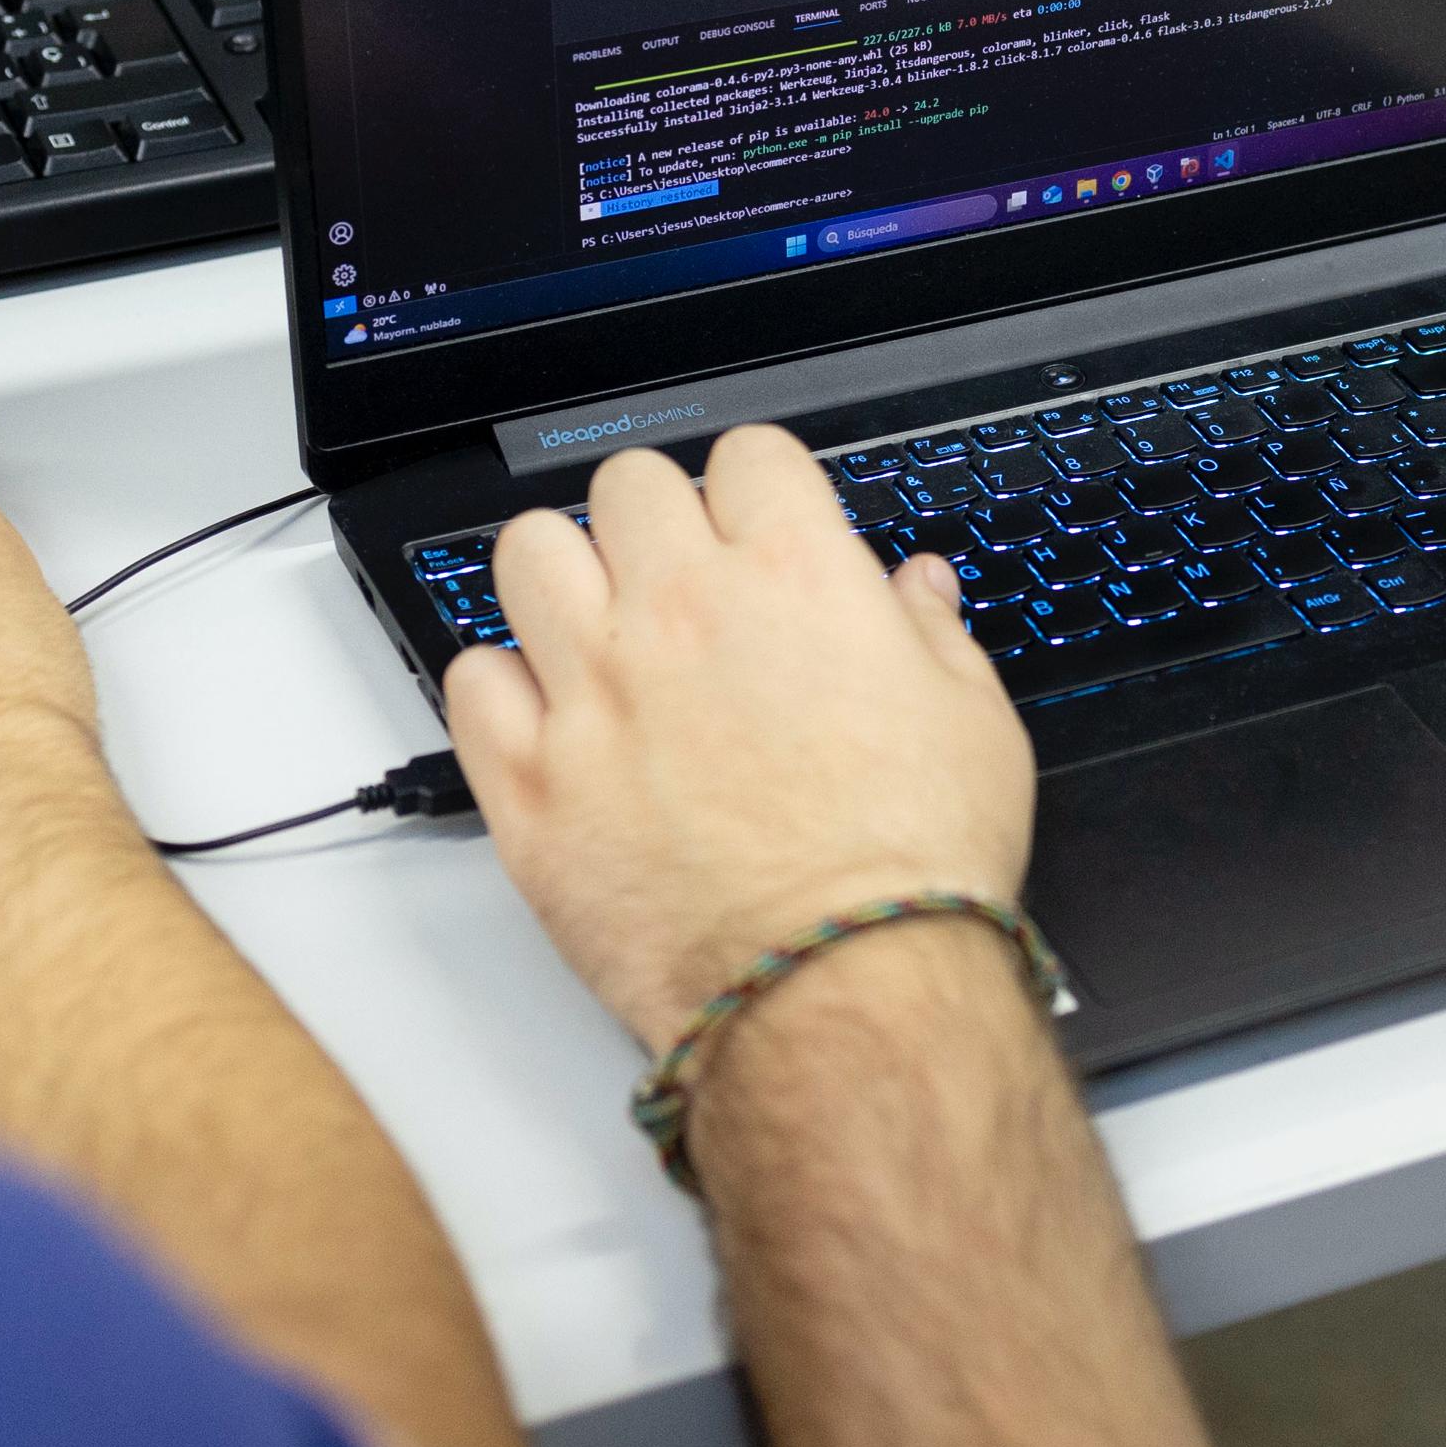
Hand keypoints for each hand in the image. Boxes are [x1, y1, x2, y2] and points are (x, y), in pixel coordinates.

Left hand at [444, 426, 1035, 1053]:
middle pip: (626, 485)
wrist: (841, 992)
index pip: (747, 455)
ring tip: (599, 634)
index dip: (759, 491)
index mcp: (794, 578)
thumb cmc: (910, 868)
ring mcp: (594, 693)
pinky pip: (472, 680)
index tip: (761, 531)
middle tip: (679, 584)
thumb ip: (931, 634)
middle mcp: (680, 615)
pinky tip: (553, 721)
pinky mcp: (531, 784)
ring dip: (563, 579)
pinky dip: (504, 690)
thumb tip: (915, 591)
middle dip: (657, 521)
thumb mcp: (973, 722)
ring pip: (527, 553)